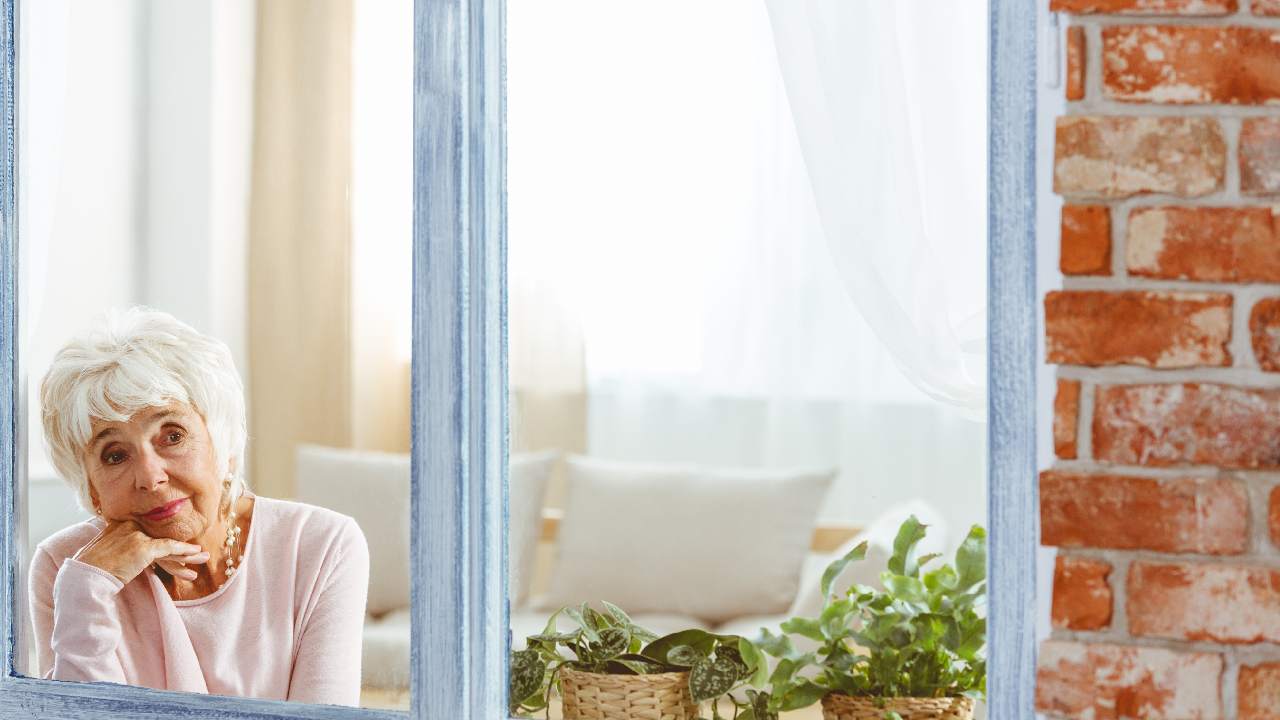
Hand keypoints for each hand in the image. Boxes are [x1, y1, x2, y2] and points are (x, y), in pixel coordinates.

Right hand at [72, 518, 208, 584]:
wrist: (84, 576)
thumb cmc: (91, 567)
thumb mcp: (105, 550)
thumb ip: (118, 543)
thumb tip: (129, 551)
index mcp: (121, 522)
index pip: (150, 533)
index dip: (166, 544)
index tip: (180, 550)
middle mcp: (130, 524)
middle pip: (161, 537)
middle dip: (180, 548)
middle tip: (198, 551)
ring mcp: (138, 534)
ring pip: (168, 543)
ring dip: (188, 553)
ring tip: (204, 557)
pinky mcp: (144, 547)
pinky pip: (170, 548)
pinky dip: (184, 551)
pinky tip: (196, 553)